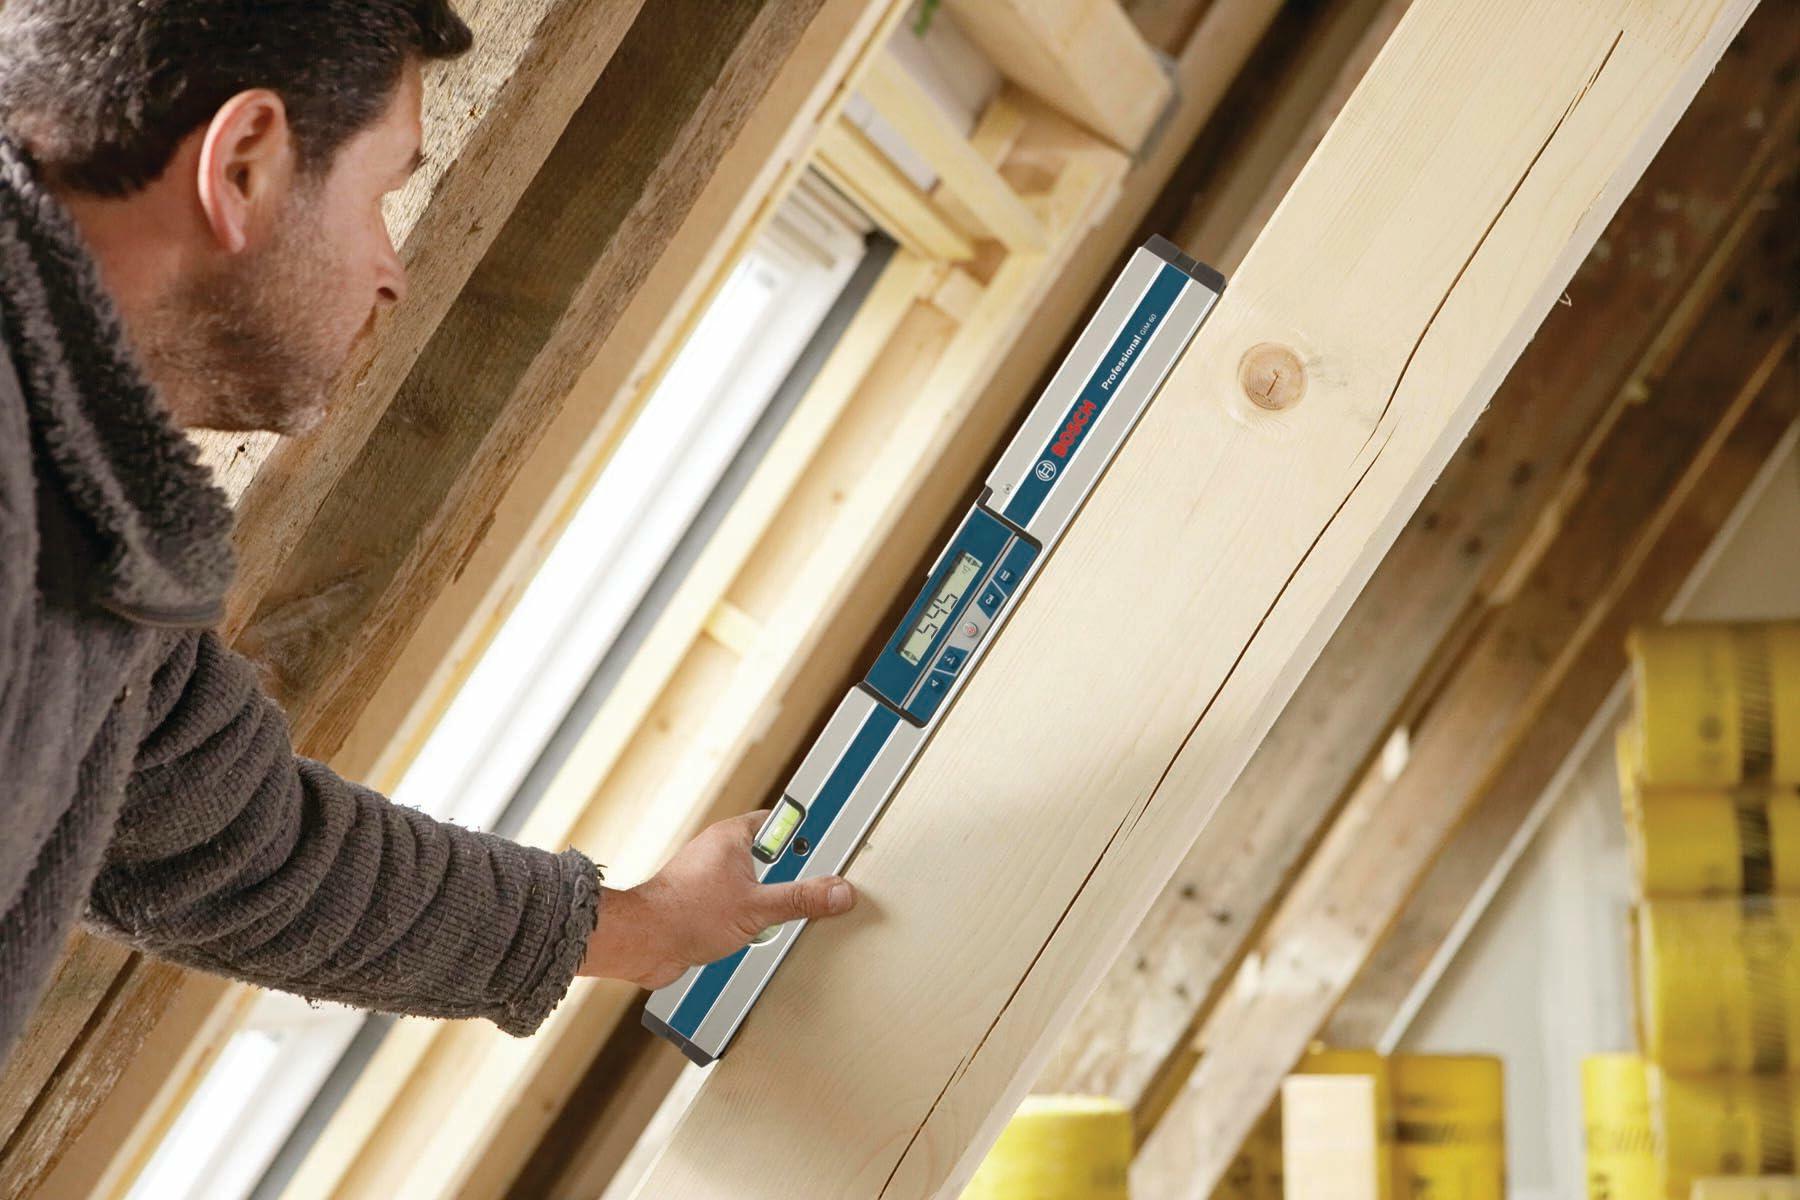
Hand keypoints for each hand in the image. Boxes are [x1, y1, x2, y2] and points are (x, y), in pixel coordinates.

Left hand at [578, 810, 855, 988]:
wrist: (642, 943)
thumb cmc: (683, 913)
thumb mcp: (757, 908)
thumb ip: (801, 899)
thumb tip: (837, 891)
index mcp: (735, 837)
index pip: (785, 821)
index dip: (811, 832)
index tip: (837, 838)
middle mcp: (723, 852)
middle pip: (776, 858)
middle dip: (793, 879)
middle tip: (812, 891)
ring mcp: (714, 879)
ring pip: (760, 886)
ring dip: (771, 906)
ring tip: (776, 919)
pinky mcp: (706, 905)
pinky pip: (743, 907)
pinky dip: (754, 922)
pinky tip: (757, 937)